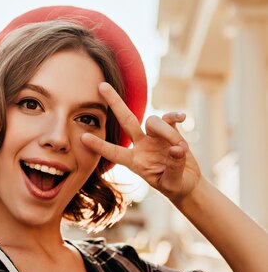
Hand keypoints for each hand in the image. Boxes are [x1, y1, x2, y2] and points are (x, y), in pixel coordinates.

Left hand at [81, 82, 200, 203]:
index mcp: (134, 161)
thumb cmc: (175, 186)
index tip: (83, 137)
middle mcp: (141, 145)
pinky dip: (175, 116)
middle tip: (102, 85)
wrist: (187, 183)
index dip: (100, 146)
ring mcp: (154, 136)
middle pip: (126, 120)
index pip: (114, 152)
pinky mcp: (170, 131)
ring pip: (153, 121)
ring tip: (180, 149)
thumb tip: (177, 149)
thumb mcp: (173, 184)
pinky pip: (169, 118)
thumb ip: (174, 167)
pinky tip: (182, 118)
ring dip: (167, 132)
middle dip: (114, 103)